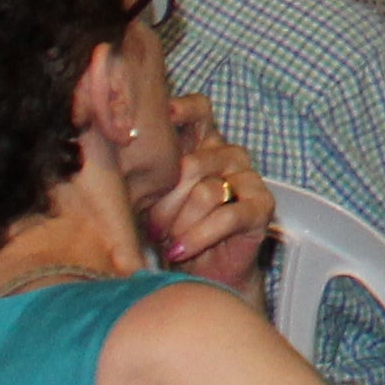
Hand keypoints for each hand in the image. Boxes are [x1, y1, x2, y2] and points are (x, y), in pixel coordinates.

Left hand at [143, 102, 274, 287]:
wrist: (205, 274)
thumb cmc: (174, 232)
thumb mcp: (153, 198)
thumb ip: (148, 173)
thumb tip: (122, 151)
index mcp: (204, 144)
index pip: (199, 110)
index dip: (182, 111)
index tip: (160, 120)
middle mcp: (230, 155)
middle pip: (192, 164)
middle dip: (165, 203)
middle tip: (152, 228)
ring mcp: (249, 179)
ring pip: (206, 193)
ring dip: (179, 224)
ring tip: (167, 241)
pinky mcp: (261, 207)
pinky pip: (226, 217)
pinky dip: (198, 237)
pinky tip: (181, 250)